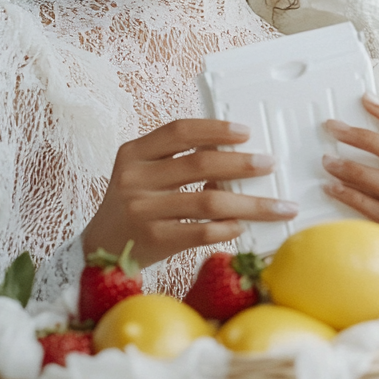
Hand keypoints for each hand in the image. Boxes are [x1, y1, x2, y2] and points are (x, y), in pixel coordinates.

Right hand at [84, 119, 298, 267]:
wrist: (99, 249)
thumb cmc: (136, 205)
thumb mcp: (146, 174)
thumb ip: (179, 160)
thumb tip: (237, 154)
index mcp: (134, 153)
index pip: (179, 131)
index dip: (216, 129)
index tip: (246, 132)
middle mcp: (134, 179)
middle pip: (200, 164)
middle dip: (242, 164)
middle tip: (269, 164)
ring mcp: (142, 210)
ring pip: (208, 201)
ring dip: (251, 204)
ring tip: (279, 206)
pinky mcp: (153, 240)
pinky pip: (201, 232)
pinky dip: (227, 229)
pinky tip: (243, 227)